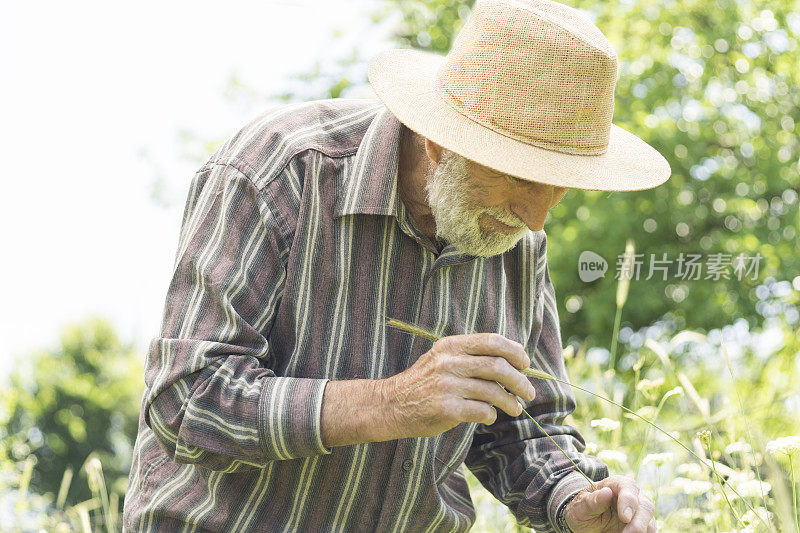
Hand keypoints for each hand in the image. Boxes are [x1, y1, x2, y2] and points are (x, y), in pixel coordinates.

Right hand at [381, 333, 536, 437]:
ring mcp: (447, 385)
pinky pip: (482, 411)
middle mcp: (449, 362)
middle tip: (529, 393)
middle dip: (520, 381)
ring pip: (493, 392)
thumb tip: (512, 363)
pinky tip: (490, 416)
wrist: (391, 404)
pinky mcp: (446, 409)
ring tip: (515, 409)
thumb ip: (470, 356)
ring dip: (510, 402)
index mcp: (451, 346)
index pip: (492, 341)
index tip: (526, 364)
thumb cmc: (423, 383)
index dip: (515, 352)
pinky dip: (492, 415)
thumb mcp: (442, 358)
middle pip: (498, 367)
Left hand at [564, 476, 655, 532]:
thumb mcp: (581, 506)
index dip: (629, 501)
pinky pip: (649, 531)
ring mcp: (639, 511)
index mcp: (616, 484)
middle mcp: (632, 496)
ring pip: (650, 521)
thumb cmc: (582, 510)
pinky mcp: (643, 525)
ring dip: (641, 531)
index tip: (624, 517)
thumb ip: (593, 500)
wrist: (585, 523)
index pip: (628, 487)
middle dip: (638, 522)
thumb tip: (607, 492)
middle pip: (645, 506)